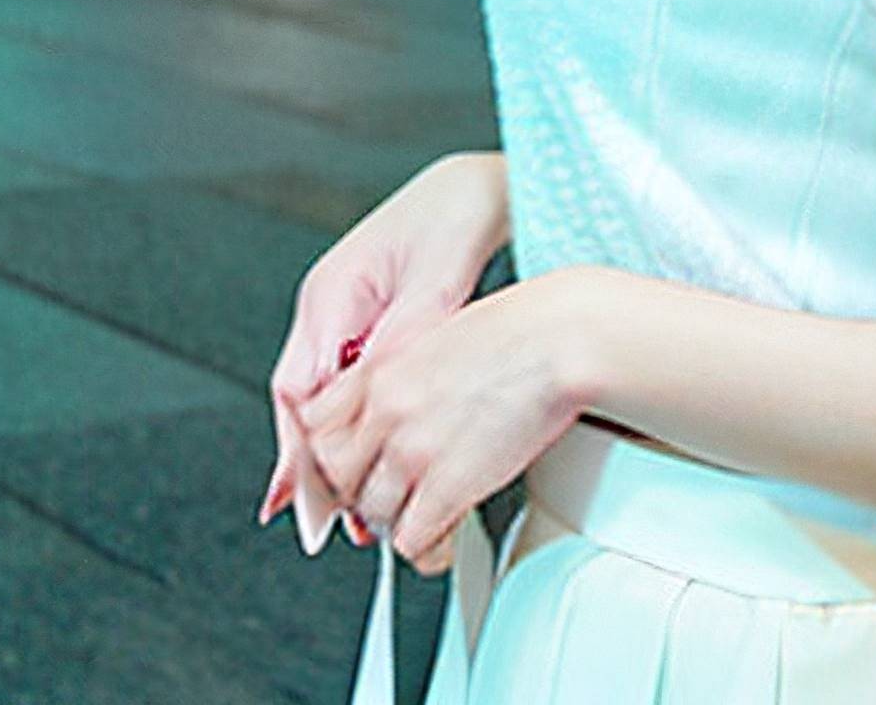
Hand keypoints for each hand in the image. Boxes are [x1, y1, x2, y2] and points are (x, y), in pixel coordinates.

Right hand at [258, 151, 509, 553]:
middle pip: (302, 404)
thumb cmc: (459, 210)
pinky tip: (373, 458)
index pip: (298, 389)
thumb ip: (407, 336)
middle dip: (312, 467)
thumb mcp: (436, 278)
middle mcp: (329, 305)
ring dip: (334, 454)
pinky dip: (356, 426)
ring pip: (324, 400)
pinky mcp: (371, 321)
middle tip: (327, 525)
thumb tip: (384, 392)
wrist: (482, 182)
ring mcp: (347, 313)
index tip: (310, 500)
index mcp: (332, 293)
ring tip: (349, 511)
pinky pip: (349, 384)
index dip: (301, 452)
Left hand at [290, 270, 585, 576]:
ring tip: (422, 514)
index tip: (350, 456)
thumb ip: (407, 367)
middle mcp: (386, 411)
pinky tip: (443, 539)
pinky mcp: (448, 486)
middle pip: (334, 475)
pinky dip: (426, 548)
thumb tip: (403, 397)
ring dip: (395, 520)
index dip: (330, 446)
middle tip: (386, 489)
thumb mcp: (439, 332)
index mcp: (381, 368)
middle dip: (357, 488)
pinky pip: (409, 541)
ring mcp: (413, 450)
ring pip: (370, 514)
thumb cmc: (520, 326)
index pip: (314, 424)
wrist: (561, 337)